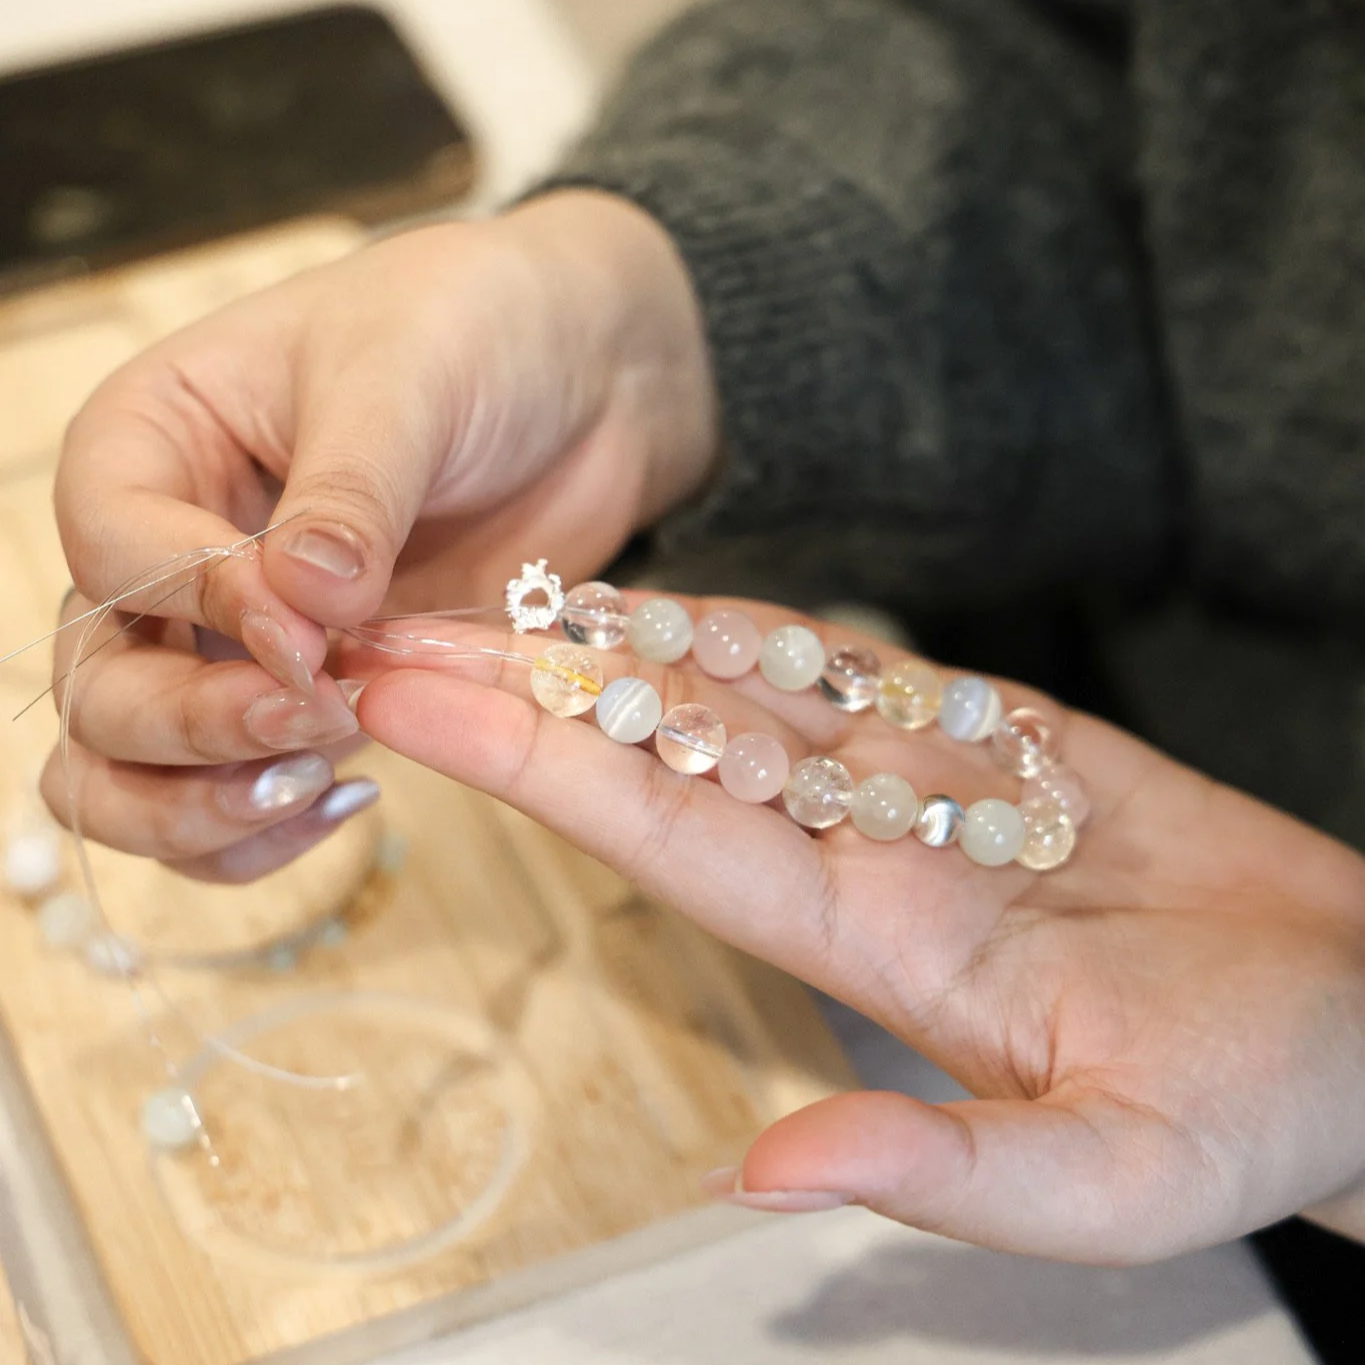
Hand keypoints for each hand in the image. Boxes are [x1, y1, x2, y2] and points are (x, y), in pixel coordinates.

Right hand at [44, 192, 716, 876]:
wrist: (580, 380)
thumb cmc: (477, 329)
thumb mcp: (407, 376)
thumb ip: (348, 492)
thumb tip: (298, 604)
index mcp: (155, 439)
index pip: (109, 550)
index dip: (196, 608)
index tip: (308, 632)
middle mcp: (171, 549)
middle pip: (99, 685)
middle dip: (192, 728)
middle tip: (318, 718)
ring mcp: (233, 637)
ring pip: (132, 769)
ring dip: (204, 807)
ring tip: (324, 786)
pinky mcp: (311, 693)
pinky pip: (234, 793)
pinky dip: (264, 828)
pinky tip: (351, 798)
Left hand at [341, 594, 1364, 1262]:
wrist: (1359, 1021)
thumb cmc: (1256, 1110)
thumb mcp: (1107, 1179)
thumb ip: (933, 1168)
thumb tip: (756, 1180)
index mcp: (875, 949)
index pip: (668, 840)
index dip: (540, 771)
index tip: (419, 711)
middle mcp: (870, 858)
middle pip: (669, 754)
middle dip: (532, 691)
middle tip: (391, 626)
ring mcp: (928, 790)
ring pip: (750, 696)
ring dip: (626, 644)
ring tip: (505, 590)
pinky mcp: (1003, 738)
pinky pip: (861, 671)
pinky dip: (767, 627)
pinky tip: (678, 598)